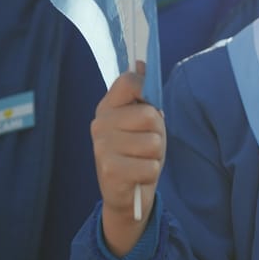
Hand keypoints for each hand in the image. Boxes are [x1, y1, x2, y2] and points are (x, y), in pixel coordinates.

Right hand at [92, 67, 165, 255]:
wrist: (125, 196)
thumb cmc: (137, 153)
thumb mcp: (141, 123)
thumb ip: (142, 96)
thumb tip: (141, 63)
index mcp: (107, 107)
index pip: (129, 81)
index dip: (144, 89)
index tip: (144, 102)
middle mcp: (100, 124)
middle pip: (150, 116)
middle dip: (157, 134)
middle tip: (146, 146)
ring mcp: (102, 147)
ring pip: (153, 143)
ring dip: (155, 156)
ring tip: (141, 161)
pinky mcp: (110, 170)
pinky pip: (150, 166)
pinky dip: (150, 173)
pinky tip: (137, 176)